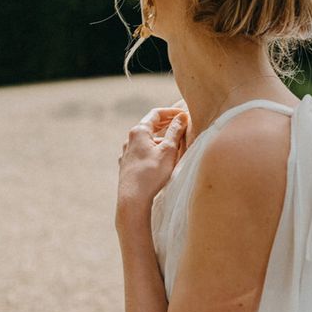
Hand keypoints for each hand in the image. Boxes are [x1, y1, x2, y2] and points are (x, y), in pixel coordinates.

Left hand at [116, 106, 188, 227]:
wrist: (133, 199)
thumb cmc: (152, 174)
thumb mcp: (169, 150)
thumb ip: (176, 131)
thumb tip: (181, 117)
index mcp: (139, 131)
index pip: (156, 114)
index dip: (172, 112)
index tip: (184, 114)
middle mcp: (129, 140)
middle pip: (150, 127)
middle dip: (167, 126)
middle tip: (181, 126)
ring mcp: (126, 154)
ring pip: (147, 142)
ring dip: (161, 141)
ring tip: (175, 146)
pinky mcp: (127, 167)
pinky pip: (142, 154)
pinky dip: (153, 152)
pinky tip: (161, 161)